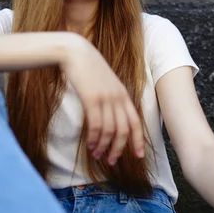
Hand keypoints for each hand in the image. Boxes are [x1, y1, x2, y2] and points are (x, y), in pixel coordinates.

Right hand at [60, 35, 144, 164]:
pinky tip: (90, 145)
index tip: (138, 156)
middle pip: (124, 130)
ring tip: (97, 155)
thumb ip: (111, 97)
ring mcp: (105, 98)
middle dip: (119, 149)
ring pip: (109, 130)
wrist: (75, 52)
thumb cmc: (88, 68)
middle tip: (111, 161)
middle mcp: (118, 97)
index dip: (138, 140)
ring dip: (103, 146)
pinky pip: (96, 125)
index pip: (135, 121)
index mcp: (123, 94)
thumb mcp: (105, 82)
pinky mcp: (91, 99)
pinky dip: (94, 138)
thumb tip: (111, 117)